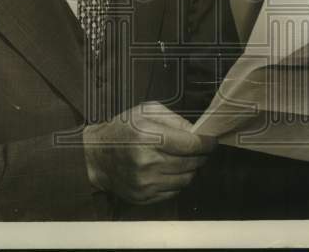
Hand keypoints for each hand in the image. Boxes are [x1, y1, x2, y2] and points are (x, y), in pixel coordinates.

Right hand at [83, 102, 215, 204]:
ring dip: (190, 169)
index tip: (212, 141)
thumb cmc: (123, 129)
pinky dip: (177, 181)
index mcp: (148, 137)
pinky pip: (174, 192)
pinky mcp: (144, 197)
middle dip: (200, 155)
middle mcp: (147, 162)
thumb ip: (174, 119)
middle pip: (192, 163)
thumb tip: (198, 131)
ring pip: (186, 179)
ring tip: (183, 159)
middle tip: (199, 149)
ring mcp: (145, 183)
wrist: (97, 156)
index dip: (207, 143)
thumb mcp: (146, 111)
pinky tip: (169, 170)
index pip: (191, 144)